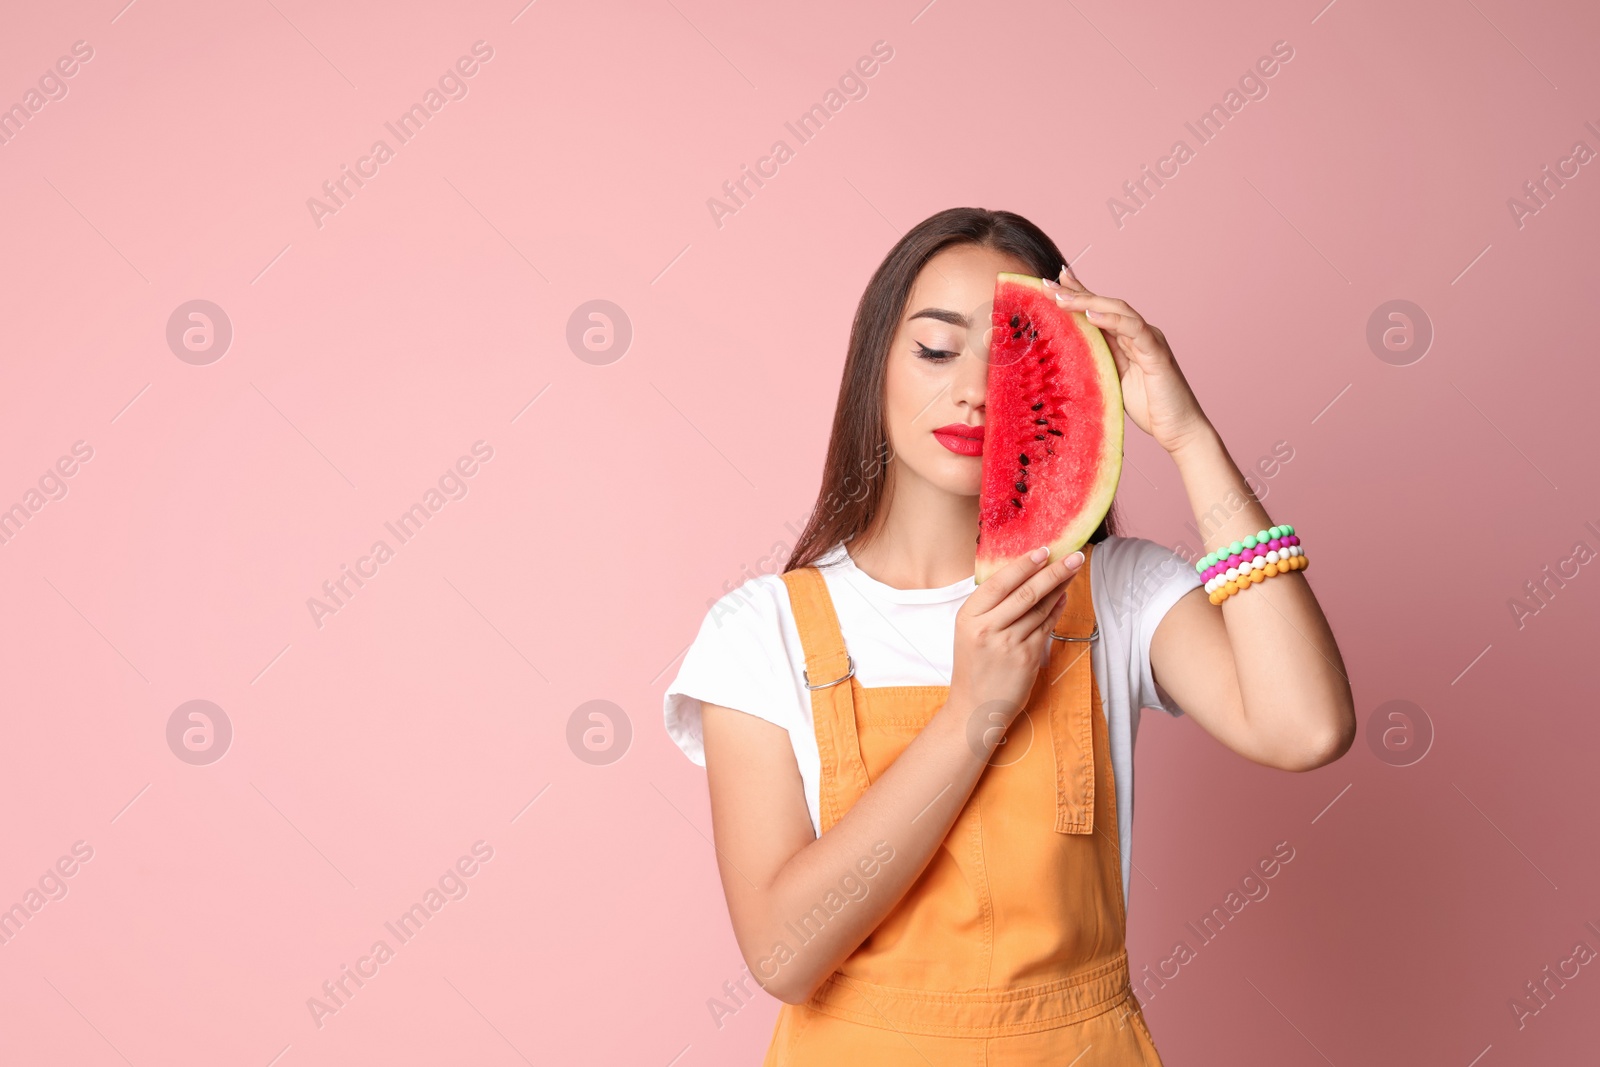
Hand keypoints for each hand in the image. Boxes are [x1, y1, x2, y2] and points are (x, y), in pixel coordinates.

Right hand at [949, 547, 1083, 736]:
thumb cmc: (974, 666)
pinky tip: (1064, 597)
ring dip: (1060, 587)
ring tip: (1073, 570)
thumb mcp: (969, 631)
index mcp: (968, 617)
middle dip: (1053, 571)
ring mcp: (1009, 645)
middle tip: (1073, 555)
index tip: (1043, 550)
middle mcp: (987, 629)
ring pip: (1040, 609)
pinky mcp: (1027, 659)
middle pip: (1026, 593)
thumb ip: (990, 606)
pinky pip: (1047, 627)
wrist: (975, 708)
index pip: (1000, 583)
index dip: (1024, 565)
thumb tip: (1023, 575)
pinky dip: (1057, 609)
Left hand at [1044, 264, 1209, 454]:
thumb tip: (1067, 350)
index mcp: (1126, 340)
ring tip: (1060, 297)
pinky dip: (1112, 321)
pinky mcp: (1157, 353)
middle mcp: (1138, 334)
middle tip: (1047, 284)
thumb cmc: (1148, 408)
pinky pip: (1134, 330)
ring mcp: (1149, 340)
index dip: (1077, 294)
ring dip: (1087, 302)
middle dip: (1076, 292)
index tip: (1051, 284)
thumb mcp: (1112, 380)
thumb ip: (1097, 360)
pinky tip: (1091, 315)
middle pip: (1105, 305)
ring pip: (1118, 310)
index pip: (1099, 311)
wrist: (1179, 430)